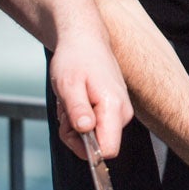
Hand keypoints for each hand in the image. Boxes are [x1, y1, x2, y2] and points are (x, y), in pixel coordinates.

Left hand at [50, 27, 133, 160]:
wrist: (84, 40)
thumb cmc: (75, 58)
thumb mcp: (68, 84)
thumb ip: (78, 109)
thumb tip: (85, 130)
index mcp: (114, 106)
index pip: (108, 150)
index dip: (86, 149)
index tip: (70, 129)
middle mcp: (123, 112)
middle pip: (100, 146)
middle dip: (76, 135)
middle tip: (65, 111)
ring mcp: (120, 111)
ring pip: (95, 138)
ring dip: (75, 126)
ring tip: (70, 102)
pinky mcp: (114, 110)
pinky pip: (95, 127)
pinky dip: (80, 119)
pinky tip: (76, 101)